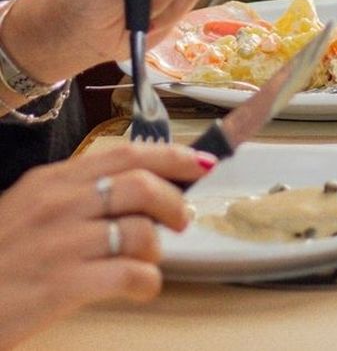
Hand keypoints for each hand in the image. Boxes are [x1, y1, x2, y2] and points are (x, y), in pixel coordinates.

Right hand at [0, 144, 213, 348]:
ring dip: (157, 248)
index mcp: (51, 181)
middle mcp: (57, 204)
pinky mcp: (63, 284)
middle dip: (174, 202)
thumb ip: (76, 196)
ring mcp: (61, 244)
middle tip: (180, 221)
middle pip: (141, 185)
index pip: (126, 154)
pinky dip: (148, 282)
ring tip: (146, 261)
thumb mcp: (27, 211)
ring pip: (141, 230)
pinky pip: (130, 274)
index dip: (173, 157)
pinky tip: (140, 288)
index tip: (202, 165)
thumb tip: (140, 187)